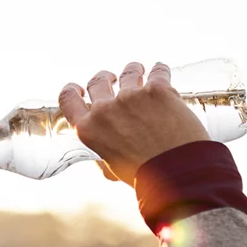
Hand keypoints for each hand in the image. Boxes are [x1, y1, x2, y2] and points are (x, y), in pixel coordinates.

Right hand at [58, 62, 209, 185]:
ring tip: (140, 72)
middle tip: (113, 79)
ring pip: (128, 71)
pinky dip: (159, 70)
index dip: (72, 90)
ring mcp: (131, 97)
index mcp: (90, 130)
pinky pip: (157, 70)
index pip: (69, 100)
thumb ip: (103, 154)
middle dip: (105, 78)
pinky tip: (161, 71)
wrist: (177, 173)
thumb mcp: (113, 168)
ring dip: (133, 71)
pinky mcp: (157, 89)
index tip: (79, 88)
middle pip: (97, 81)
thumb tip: (102, 154)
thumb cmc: (146, 176)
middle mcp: (105, 110)